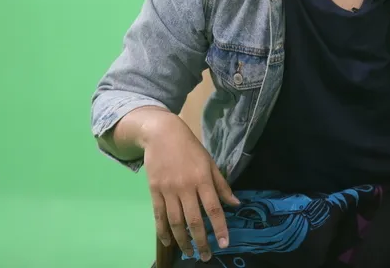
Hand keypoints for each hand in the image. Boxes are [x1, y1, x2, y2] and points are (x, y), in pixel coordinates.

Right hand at [142, 115, 240, 261]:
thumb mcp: (210, 162)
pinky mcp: (154, 191)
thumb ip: (221, 185)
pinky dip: (163, 231)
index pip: (213, 209)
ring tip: (190, 253)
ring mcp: (168, 190)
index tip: (225, 243)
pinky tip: (168, 242)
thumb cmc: (190, 148)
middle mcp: (185, 187)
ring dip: (183, 240)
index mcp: (202, 179)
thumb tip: (235, 204)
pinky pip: (158, 215)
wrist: (162, 134)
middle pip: (193, 220)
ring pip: (175, 221)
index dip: (220, 228)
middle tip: (206, 256)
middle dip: (201, 241)